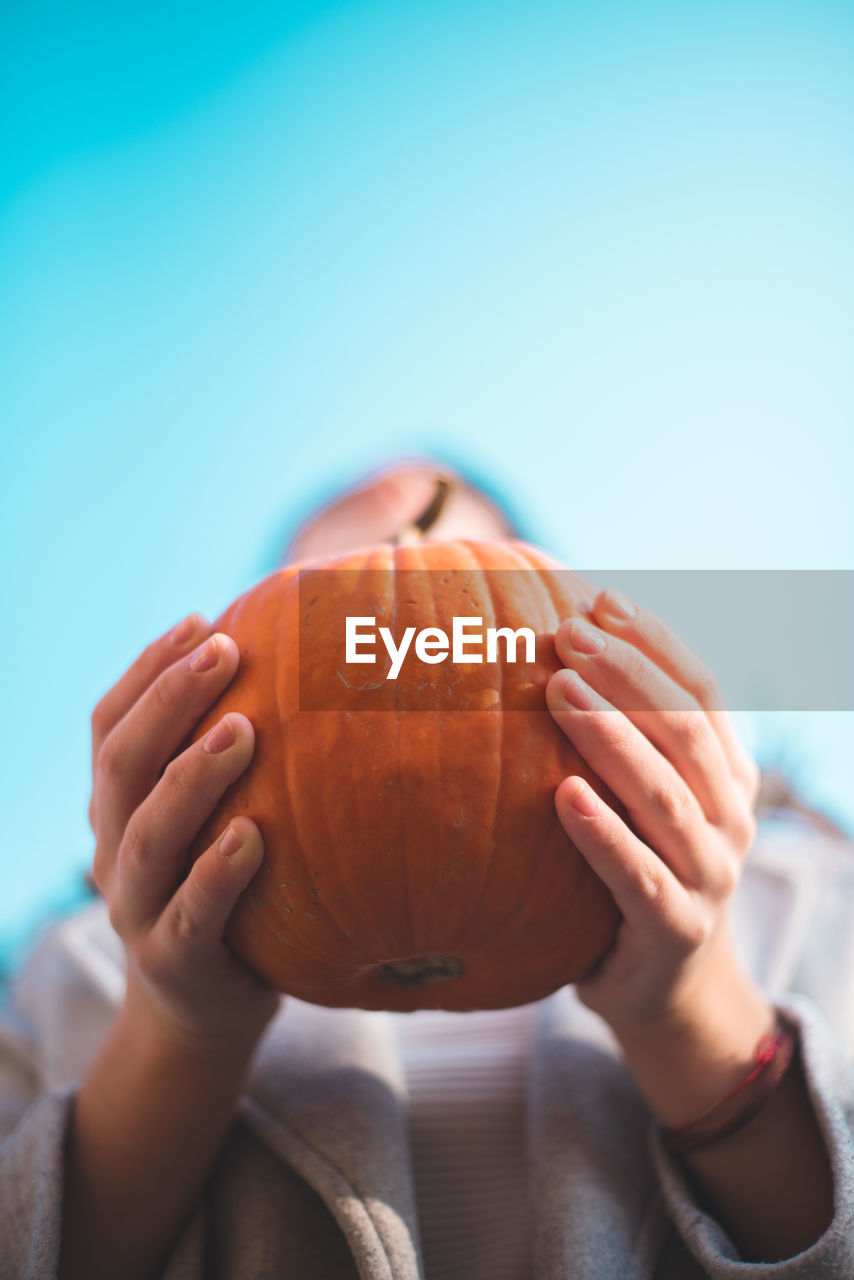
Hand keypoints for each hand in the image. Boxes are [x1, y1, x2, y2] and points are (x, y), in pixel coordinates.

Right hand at [89, 614, 279, 1054]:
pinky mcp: (172, 961)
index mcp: (117, 809)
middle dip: (167, 700)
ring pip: (146, 836)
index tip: (200, 620)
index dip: (146, 671)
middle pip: (121, 765)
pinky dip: (216, 874)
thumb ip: (232, 765)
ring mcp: (136, 909)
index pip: (110, 726)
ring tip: (242, 728)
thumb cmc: (224, 894)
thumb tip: (302, 676)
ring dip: (191, 776)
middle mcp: (113, 850)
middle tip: (223, 650)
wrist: (199, 1013)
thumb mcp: (212, 822)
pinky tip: (253, 835)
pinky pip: (190, 915)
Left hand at [545, 589, 762, 1038]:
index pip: (701, 690)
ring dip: (611, 737)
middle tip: (566, 633)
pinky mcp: (675, 929)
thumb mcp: (643, 795)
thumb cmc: (637, 865)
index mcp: (725, 772)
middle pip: (684, 731)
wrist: (665, 984)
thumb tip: (546, 644)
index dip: (655, 641)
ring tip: (557, 690)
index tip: (601, 599)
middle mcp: (729, 816)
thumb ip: (619, 733)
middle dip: (627, 674)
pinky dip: (603, 834)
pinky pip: (639, 876)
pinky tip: (562, 795)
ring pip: (664, 795)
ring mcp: (709, 875)